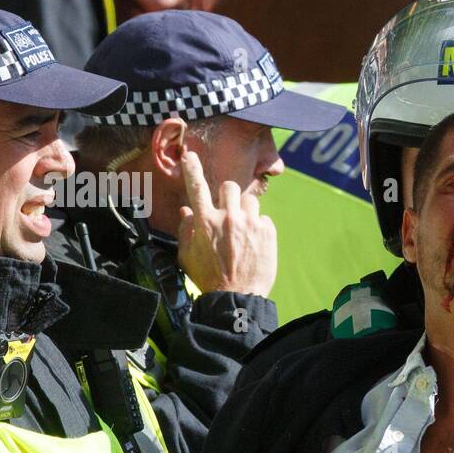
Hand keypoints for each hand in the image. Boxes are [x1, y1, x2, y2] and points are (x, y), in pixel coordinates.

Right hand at [176, 150, 277, 295]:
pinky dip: (259, 228)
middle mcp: (227, 217)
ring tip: (243, 232)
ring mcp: (249, 223)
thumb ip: (185, 229)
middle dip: (228, 196)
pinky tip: (254, 244)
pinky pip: (264, 219)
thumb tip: (187, 211)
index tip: (190, 155)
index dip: (192, 168)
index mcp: (204, 221)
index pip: (196, 186)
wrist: (236, 298)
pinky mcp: (268, 232)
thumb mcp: (187, 255)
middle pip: (229, 186)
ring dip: (245, 211)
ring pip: (250, 201)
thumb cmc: (208, 278)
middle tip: (228, 212)